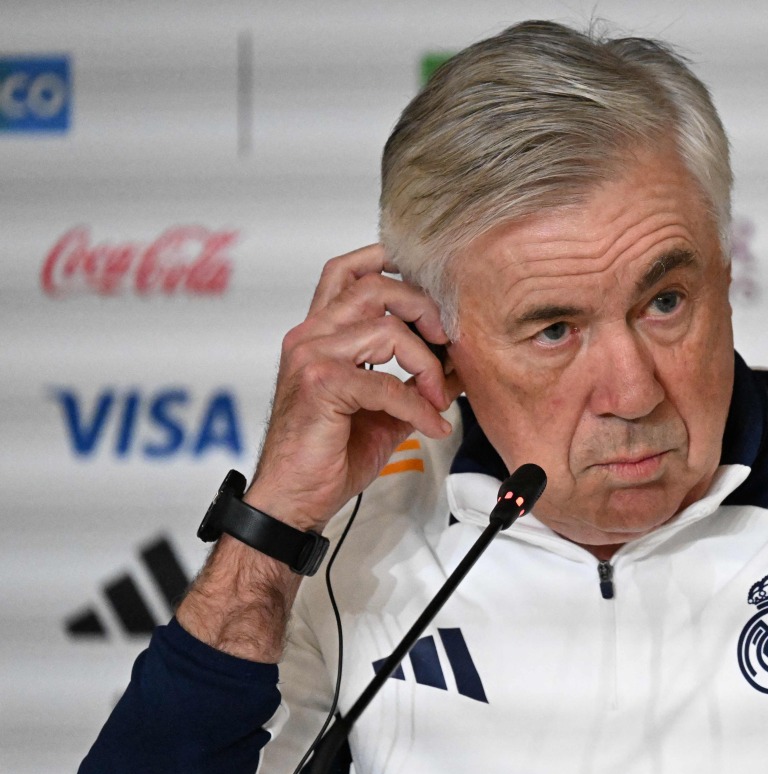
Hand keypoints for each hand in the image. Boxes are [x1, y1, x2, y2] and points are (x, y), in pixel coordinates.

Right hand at [245, 244, 462, 531]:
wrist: (293, 500)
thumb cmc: (329, 454)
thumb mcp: (382, 409)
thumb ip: (412, 381)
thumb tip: (456, 365)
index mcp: (319, 333)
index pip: (347, 272)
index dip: (388, 261)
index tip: (429, 283)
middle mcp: (310, 336)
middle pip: (376, 287)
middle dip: (424, 309)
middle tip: (448, 342)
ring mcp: (311, 357)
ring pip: (386, 328)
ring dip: (426, 362)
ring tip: (437, 396)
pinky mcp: (321, 385)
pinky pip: (387, 383)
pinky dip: (418, 406)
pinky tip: (431, 425)